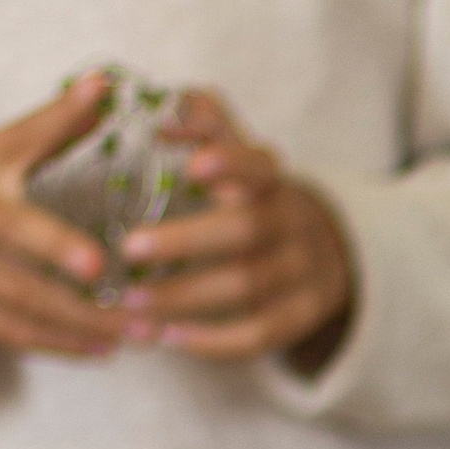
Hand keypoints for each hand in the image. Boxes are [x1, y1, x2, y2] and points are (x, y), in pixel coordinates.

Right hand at [0, 74, 124, 356]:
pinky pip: (6, 335)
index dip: (51, 244)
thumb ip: (50, 126)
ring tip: (133, 341)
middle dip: (81, 310)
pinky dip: (53, 346)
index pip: (12, 225)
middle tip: (139, 323)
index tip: (96, 265)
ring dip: (76, 335)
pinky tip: (98, 351)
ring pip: (17, 319)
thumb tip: (103, 88)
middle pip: (20, 288)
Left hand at [117, 91, 355, 370]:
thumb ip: (203, 124)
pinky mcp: (302, 316)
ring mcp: (303, 272)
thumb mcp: (236, 155)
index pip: (256, 164)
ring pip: (246, 287)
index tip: (193, 164)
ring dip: (183, 296)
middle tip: (128, 250)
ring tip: (129, 302)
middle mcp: (292, 221)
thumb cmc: (251, 198)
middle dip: (184, 241)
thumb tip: (161, 107)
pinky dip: (211, 341)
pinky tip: (167, 337)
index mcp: (270, 179)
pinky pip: (258, 335)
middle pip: (245, 230)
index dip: (229, 163)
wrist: (321, 251)